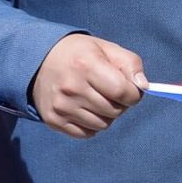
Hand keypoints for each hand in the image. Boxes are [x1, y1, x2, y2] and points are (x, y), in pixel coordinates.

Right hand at [30, 34, 146, 137]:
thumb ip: (130, 64)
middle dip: (120, 103)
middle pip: (114, 111)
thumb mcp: (107, 49)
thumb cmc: (80, 54)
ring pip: (102, 125)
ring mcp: (61, 106)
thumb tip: (143, 87)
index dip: (133, 94)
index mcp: (87, 65)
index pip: (122, 92)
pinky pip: (86, 133)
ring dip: (106, 115)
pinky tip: (85, 108)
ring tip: (96, 98)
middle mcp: (71, 87)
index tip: (130, 89)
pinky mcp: (53, 120)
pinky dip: (91, 124)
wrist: (39, 60)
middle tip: (110, 91)